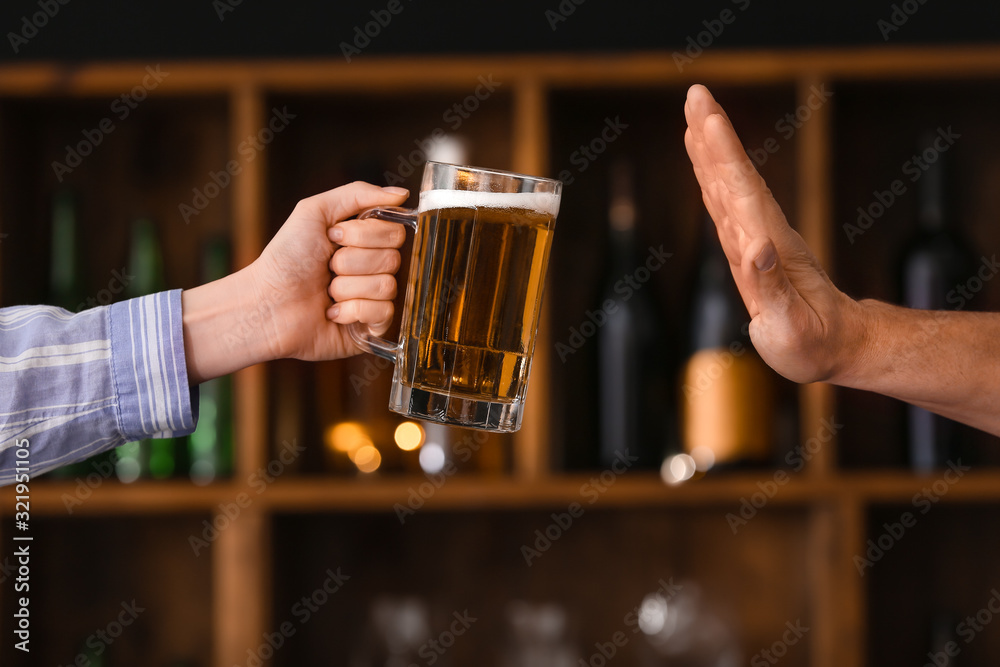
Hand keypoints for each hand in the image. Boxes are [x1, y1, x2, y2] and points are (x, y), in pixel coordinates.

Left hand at [183, 181, 408, 383]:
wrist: (267, 304)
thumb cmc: (286, 258)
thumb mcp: (314, 211)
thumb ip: (358, 193)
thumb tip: (403, 194)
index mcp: (365, 241)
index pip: (394, 231)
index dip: (363, 234)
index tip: (332, 238)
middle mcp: (374, 268)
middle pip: (393, 258)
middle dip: (352, 261)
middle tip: (327, 267)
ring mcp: (375, 299)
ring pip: (388, 286)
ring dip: (348, 287)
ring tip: (326, 293)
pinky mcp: (372, 328)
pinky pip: (384, 313)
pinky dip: (352, 310)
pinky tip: (332, 313)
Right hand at [683, 84, 868, 383]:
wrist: (838, 346)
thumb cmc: (813, 344)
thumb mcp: (790, 327)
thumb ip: (771, 286)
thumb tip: (756, 245)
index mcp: (769, 248)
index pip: (742, 192)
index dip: (723, 155)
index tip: (706, 119)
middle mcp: (762, 236)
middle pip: (734, 178)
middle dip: (714, 137)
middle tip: (696, 95)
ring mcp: (758, 241)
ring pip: (730, 187)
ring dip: (712, 151)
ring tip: (695, 118)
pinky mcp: (753, 250)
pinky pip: (728, 206)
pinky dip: (714, 179)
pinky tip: (706, 167)